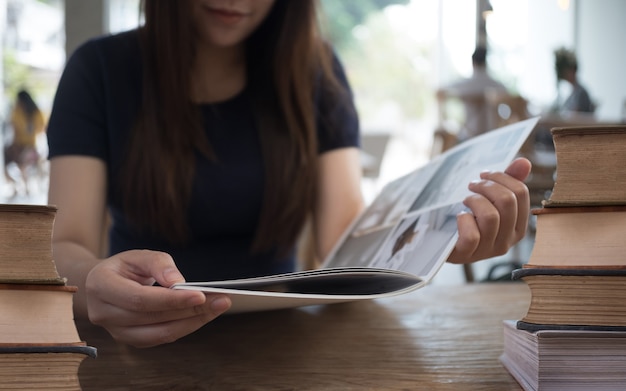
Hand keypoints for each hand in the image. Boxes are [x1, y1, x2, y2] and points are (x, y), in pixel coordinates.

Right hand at [85, 250, 230, 347]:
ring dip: (193, 321)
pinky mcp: (130, 340)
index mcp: (101, 286)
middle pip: (153, 318)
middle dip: (190, 310)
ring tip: (218, 307)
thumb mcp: (138, 255)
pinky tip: (203, 315)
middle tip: (221, 300)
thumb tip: (178, 282)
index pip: (140, 299)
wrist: (103, 285)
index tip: (201, 295)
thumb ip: (159, 264)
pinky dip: (185, 327)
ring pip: (160, 334)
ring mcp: (115, 331)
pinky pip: (161, 338)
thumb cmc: (124, 267)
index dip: (171, 300)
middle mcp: (103, 313)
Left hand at [447, 157, 531, 263]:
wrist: (440, 240)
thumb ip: (508, 182)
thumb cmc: (469, 218)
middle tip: (472, 185)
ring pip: (490, 216)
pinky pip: (472, 235)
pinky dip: (464, 220)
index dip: (502, 177)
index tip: (484, 174)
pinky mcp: (467, 254)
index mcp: (518, 226)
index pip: (521, 193)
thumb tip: (524, 162)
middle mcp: (507, 241)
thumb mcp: (489, 199)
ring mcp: (488, 250)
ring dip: (474, 201)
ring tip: (465, 200)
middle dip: (487, 186)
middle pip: (507, 201)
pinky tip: (460, 216)